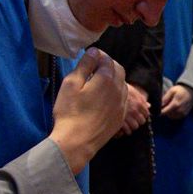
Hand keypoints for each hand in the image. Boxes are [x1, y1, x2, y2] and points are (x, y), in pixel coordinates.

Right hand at [49, 47, 126, 173]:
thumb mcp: (71, 84)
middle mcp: (119, 90)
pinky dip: (115, 93)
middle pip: (119, 70)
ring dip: (113, 79)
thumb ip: (85, 65)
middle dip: (109, 65)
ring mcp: (122, 105)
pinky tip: (103, 97)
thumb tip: (94, 51)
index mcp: (107, 79)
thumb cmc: (70, 112)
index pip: (108, 60)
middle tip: (95, 66)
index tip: (90, 56)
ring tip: (98, 81)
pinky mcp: (120, 117)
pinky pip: (122, 99)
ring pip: (122, 85)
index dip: (99, 55)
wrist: (77, 142)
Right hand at [118, 83, 150, 136]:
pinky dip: (126, 130)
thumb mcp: (132, 91)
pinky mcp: (120, 121)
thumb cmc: (120, 90)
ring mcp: (127, 116)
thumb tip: (149, 105)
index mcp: (139, 103)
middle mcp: (135, 110)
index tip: (138, 114)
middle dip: (138, 121)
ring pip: (135, 126)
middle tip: (132, 120)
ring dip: (132, 126)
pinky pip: (128, 131)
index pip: (146, 114)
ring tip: (128, 124)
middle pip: (142, 121)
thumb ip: (141, 99)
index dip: (143, 115)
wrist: (108, 89)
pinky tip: (124, 128)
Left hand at [160, 83, 192, 119]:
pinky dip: (173, 114)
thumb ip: (165, 98)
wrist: (191, 91)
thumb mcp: (171, 91)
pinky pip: (175, 117)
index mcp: (175, 104)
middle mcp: (179, 111)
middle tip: (163, 105)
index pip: (164, 112)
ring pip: (171, 116)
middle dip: (164, 111)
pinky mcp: (184, 115)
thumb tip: (159, 105)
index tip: (155, 110)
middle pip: (167, 114)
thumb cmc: (181, 90)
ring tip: (169, 106)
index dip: (158, 111)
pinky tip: (173, 108)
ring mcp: (182, 113)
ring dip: (168, 113)